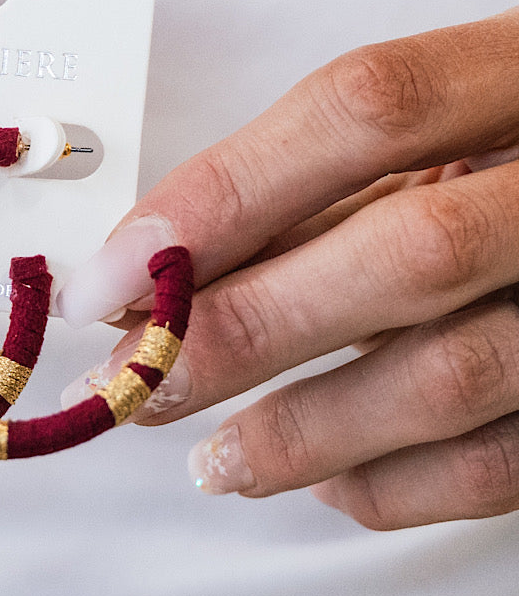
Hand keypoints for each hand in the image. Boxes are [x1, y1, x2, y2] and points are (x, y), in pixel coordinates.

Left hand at [58, 6, 518, 529]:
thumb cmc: (511, 166)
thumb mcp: (435, 140)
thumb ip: (314, 188)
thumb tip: (155, 269)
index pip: (368, 109)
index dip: (224, 192)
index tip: (117, 270)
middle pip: (408, 253)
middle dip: (247, 328)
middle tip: (143, 379)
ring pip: (453, 378)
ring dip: (303, 432)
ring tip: (215, 458)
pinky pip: (502, 467)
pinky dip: (394, 486)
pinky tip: (326, 478)